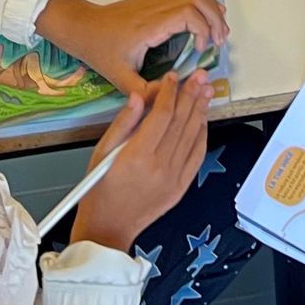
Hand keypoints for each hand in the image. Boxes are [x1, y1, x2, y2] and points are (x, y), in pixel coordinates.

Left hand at [37, 0, 229, 98]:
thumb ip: (144, 92)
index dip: (203, 30)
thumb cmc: (100, 48)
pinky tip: (207, 15)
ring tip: (220, 29)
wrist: (82, 26)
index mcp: (150, 24)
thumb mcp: (120, 77)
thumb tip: (168, 101)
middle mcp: (155, 6)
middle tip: (221, 40)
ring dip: (211, 8)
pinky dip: (201, 3)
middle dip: (215, 19)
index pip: (188, 15)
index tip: (202, 49)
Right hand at [70, 72, 211, 251]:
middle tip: (200, 76)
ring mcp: (173, 177)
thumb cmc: (99, 191)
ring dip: (200, 110)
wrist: (109, 228)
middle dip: (191, 95)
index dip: (169, 92)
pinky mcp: (181, 186)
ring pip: (192, 136)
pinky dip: (202, 135)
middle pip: (181, 122)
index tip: (172, 77)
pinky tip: (203, 120)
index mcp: (137, 156)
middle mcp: (159, 166)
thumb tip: (138, 97)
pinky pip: (197, 155)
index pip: (161, 115)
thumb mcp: (101, 153)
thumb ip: (122, 123)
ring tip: (205, 91)